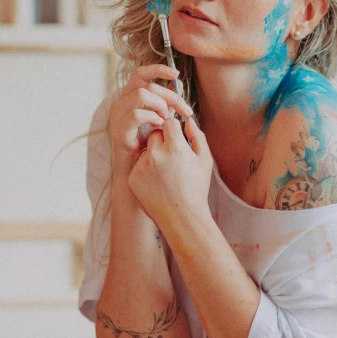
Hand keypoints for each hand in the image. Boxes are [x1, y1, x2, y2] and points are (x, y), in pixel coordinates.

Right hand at [108, 63, 193, 179]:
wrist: (136, 170)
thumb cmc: (148, 144)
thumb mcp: (160, 118)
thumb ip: (167, 101)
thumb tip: (177, 83)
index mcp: (129, 97)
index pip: (141, 73)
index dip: (158, 69)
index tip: (176, 73)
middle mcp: (120, 103)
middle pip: (147, 85)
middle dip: (171, 96)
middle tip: (185, 110)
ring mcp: (117, 116)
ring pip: (140, 95)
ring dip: (160, 105)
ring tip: (167, 120)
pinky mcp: (118, 130)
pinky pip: (137, 115)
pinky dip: (152, 118)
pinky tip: (160, 127)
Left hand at [127, 115, 213, 235]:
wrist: (182, 217)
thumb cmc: (197, 188)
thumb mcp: (204, 160)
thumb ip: (197, 135)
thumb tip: (187, 120)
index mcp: (175, 147)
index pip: (169, 123)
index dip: (175, 131)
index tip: (179, 141)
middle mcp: (155, 154)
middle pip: (155, 134)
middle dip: (163, 141)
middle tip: (173, 159)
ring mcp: (142, 166)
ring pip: (146, 149)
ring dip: (153, 155)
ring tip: (166, 174)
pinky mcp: (133, 177)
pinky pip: (139, 164)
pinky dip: (146, 170)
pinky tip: (157, 183)